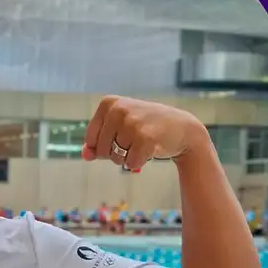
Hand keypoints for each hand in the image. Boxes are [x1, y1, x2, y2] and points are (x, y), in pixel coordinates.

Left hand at [82, 96, 210, 170]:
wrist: (182, 129)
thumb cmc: (147, 128)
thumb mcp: (120, 127)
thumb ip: (98, 141)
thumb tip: (85, 155)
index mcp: (108, 103)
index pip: (90, 139)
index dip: (104, 145)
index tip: (121, 135)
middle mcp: (118, 110)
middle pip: (101, 150)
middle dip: (116, 153)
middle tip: (135, 140)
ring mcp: (132, 123)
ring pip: (116, 158)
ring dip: (128, 158)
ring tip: (143, 143)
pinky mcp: (144, 138)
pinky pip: (130, 163)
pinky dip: (139, 162)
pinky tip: (151, 149)